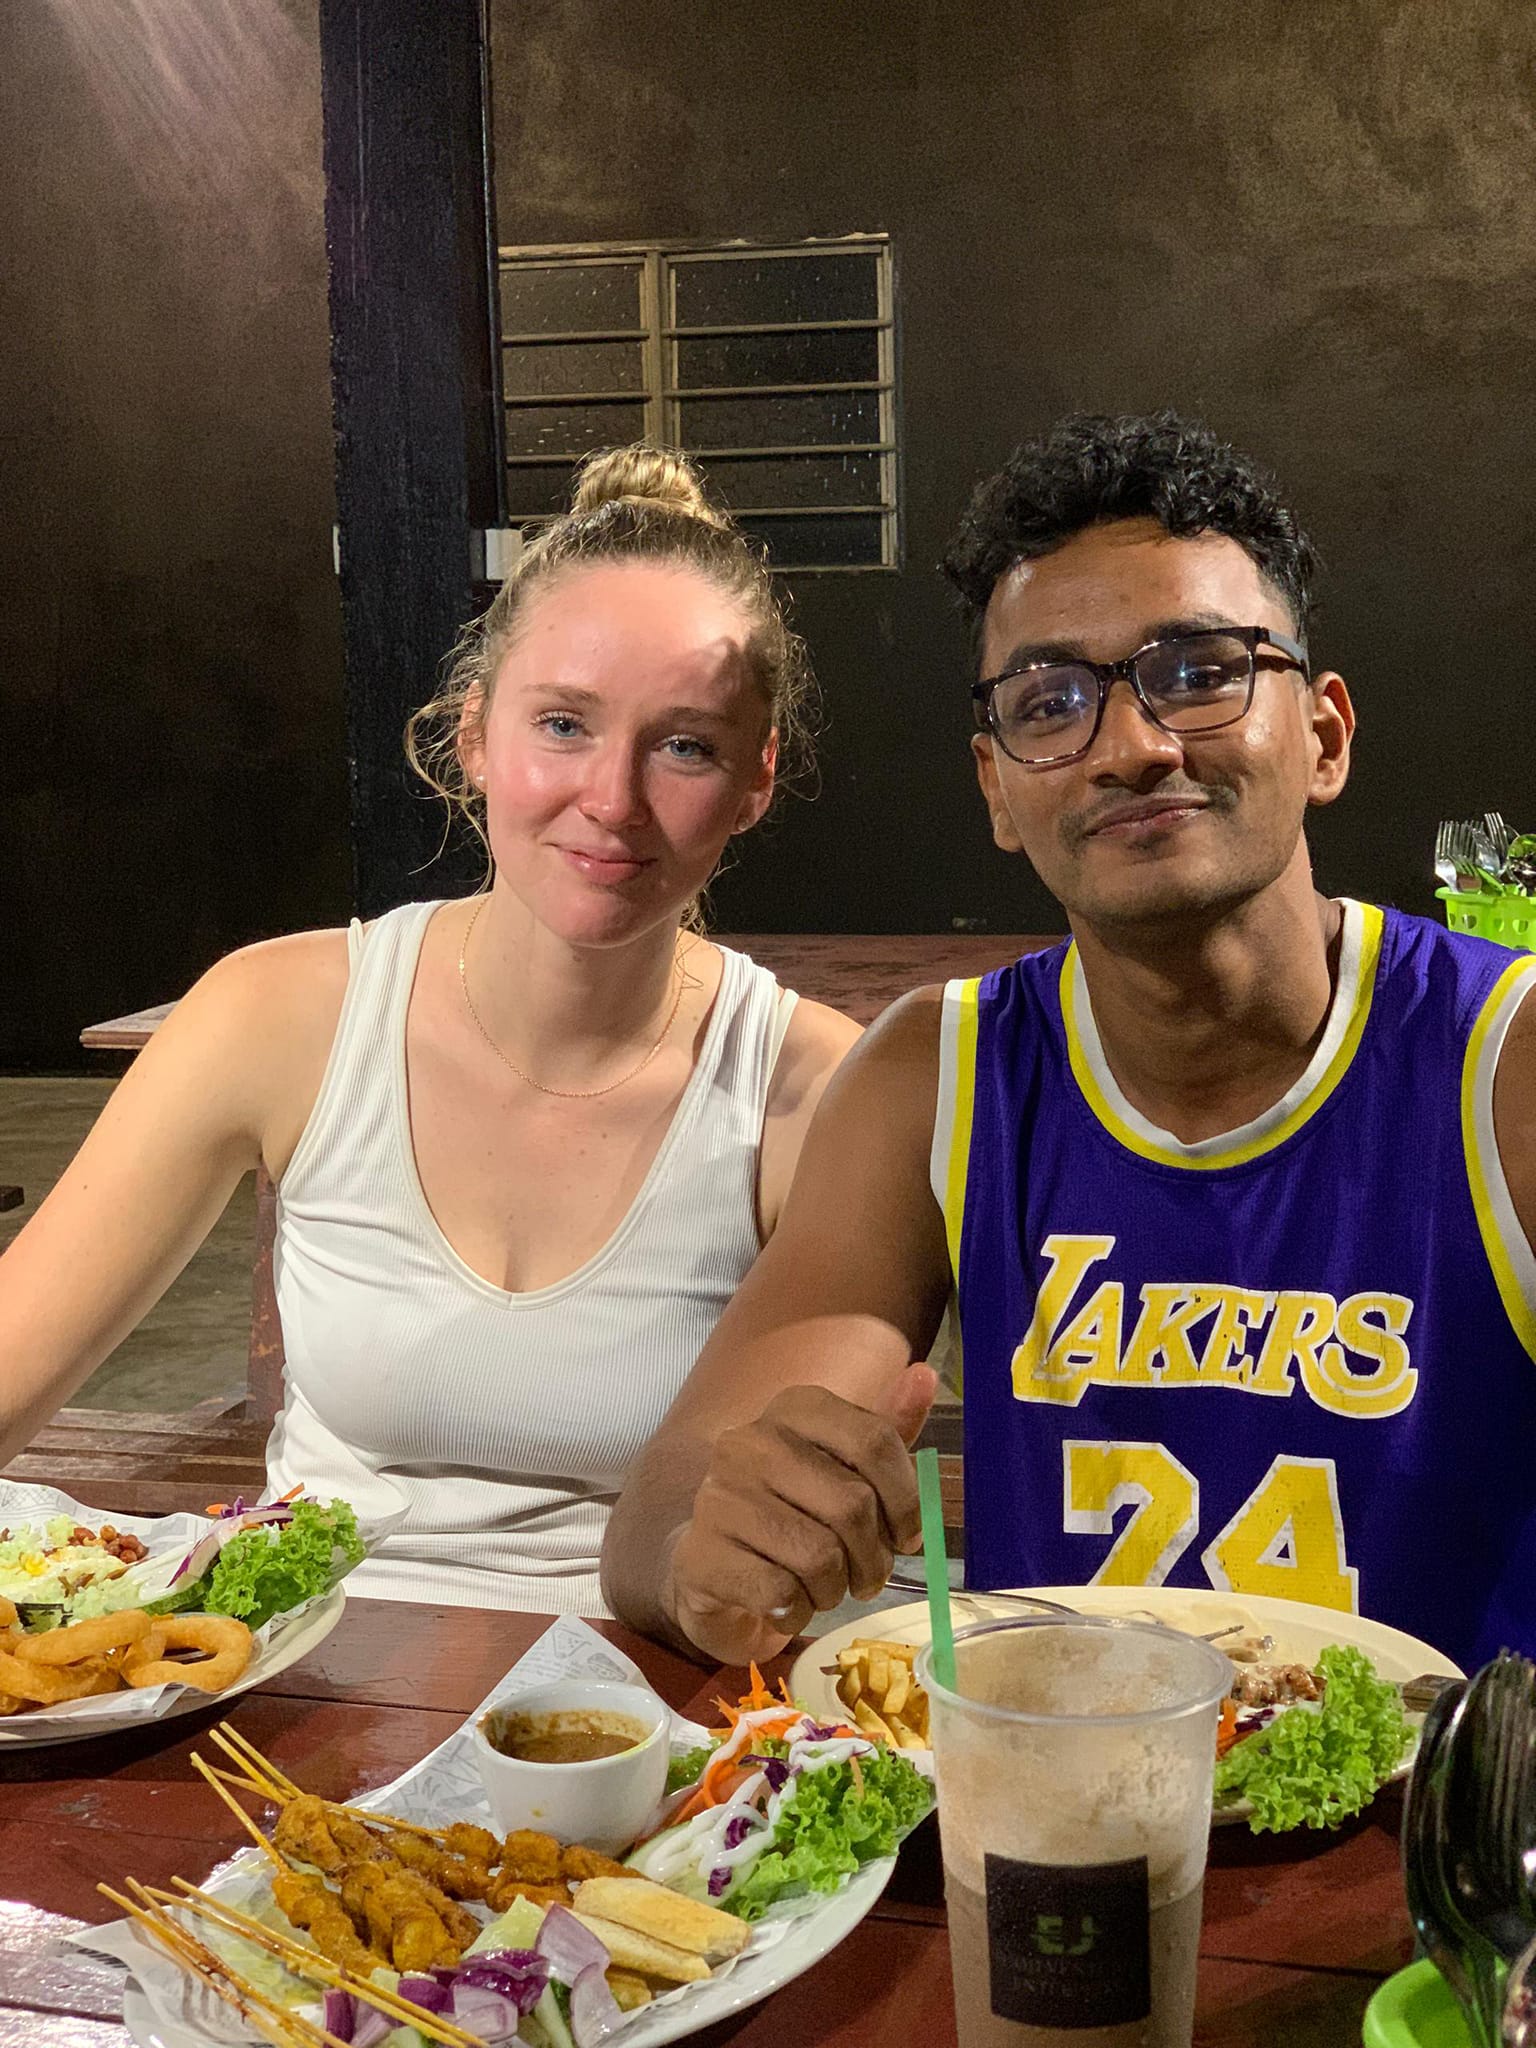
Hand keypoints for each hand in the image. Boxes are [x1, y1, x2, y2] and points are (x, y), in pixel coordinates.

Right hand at [665, 1364, 937, 1665]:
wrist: (712, 1564)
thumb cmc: (793, 1512)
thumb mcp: (844, 1469)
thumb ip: (886, 1431)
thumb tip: (925, 1376)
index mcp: (794, 1409)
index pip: (875, 1441)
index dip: (906, 1500)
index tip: (907, 1536)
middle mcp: (751, 1441)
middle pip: (853, 1505)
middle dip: (874, 1558)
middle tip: (867, 1576)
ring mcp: (719, 1497)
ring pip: (820, 1556)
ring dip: (836, 1589)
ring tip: (825, 1587)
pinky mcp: (701, 1554)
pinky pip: (782, 1593)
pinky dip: (798, 1611)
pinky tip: (787, 1602)